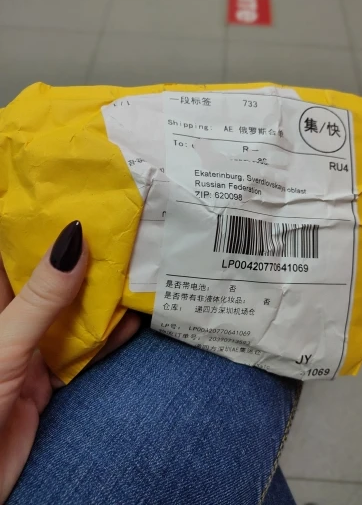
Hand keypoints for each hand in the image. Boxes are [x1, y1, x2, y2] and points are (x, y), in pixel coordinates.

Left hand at [0, 221, 139, 502]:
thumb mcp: (6, 343)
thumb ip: (40, 297)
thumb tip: (74, 240)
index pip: (13, 251)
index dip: (40, 223)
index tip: (76, 200)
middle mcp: (10, 317)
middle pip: (49, 277)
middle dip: (82, 256)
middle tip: (119, 230)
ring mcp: (31, 345)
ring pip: (71, 310)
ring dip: (101, 294)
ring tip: (135, 266)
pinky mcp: (50, 373)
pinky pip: (83, 346)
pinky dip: (108, 335)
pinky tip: (133, 319)